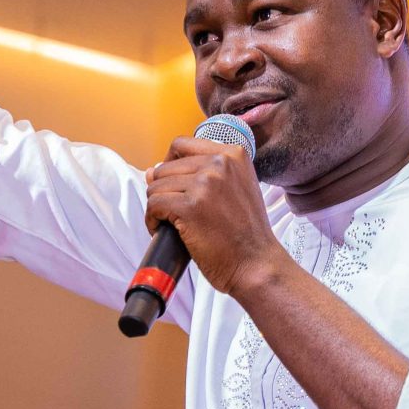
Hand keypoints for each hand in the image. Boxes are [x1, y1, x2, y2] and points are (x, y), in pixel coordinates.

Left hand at [147, 137, 287, 298]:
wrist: (256, 264)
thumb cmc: (245, 233)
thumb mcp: (235, 190)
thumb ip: (200, 175)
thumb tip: (151, 171)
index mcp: (233, 154)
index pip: (182, 144)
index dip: (170, 163)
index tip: (172, 183)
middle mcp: (220, 163)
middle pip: (165, 167)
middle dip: (163, 190)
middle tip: (172, 212)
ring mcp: (205, 183)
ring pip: (155, 186)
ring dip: (156, 207)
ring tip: (169, 223)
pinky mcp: (190, 206)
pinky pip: (154, 204)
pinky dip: (152, 220)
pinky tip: (163, 230)